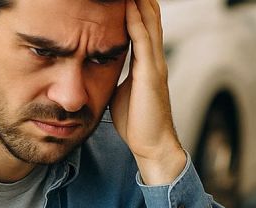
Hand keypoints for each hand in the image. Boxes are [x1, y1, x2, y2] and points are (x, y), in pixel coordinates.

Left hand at [110, 0, 185, 184]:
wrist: (152, 146)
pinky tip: (129, 5)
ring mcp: (155, 65)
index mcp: (148, 64)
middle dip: (141, 0)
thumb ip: (117, 76)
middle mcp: (155, 60)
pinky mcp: (150, 74)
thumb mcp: (123, 93)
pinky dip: (135, 20)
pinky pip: (142, 40)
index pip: (144, 26)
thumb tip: (101, 69)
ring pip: (149, 23)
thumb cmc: (138, 123)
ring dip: (140, 3)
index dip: (137, 7)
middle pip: (150, 18)